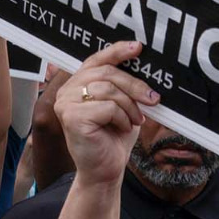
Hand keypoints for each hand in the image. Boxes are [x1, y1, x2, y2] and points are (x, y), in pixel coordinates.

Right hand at [54, 42, 157, 185]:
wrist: (105, 171)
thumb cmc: (113, 138)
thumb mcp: (123, 106)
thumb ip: (124, 85)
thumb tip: (143, 63)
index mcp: (78, 84)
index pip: (96, 59)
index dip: (117, 51)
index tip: (138, 47)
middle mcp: (67, 91)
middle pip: (106, 73)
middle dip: (135, 85)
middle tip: (153, 99)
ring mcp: (65, 104)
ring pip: (108, 89)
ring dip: (130, 106)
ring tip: (135, 120)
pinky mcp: (71, 118)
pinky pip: (107, 107)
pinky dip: (122, 118)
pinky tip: (122, 128)